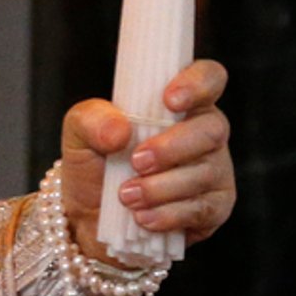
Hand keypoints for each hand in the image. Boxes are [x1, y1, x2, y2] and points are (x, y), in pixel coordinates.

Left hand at [59, 60, 233, 266]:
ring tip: (126, 196)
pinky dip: (168, 214)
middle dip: (171, 148)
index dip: (197, 83)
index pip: (209, 77)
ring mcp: (215, 170)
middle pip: (212, 130)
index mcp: (181, 103)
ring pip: (204, 173)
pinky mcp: (215, 207)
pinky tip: (143, 218)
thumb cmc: (96, 163)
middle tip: (135, 162)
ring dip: (161, 187)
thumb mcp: (79, 133)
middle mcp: (205, 133)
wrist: (93, 216)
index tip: (169, 100)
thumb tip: (120, 129)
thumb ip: (92, 119)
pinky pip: (202, 209)